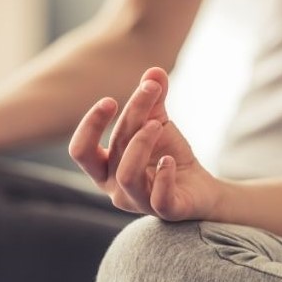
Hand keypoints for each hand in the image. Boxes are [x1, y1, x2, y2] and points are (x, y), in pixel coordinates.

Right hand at [69, 67, 221, 220]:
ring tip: (160, 124)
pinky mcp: (165, 211)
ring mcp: (139, 202)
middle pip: (112, 151)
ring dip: (142, 143)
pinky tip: (170, 159)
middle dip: (129, 118)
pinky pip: (159, 198)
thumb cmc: (168, 156)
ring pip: (127, 175)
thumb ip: (153, 99)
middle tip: (148, 92)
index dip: (90, 125)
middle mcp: (115, 189)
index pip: (81, 151)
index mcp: (105, 168)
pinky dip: (164, 176)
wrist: (200, 188)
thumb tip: (154, 70)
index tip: (111, 101)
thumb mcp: (158, 123)